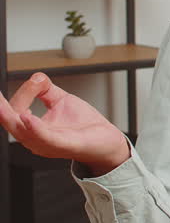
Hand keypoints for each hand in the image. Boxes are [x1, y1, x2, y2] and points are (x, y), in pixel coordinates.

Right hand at [0, 72, 129, 174]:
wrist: (107, 140)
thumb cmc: (84, 126)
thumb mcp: (61, 100)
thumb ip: (45, 88)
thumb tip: (35, 77)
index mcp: (33, 130)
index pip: (13, 114)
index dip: (6, 101)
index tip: (7, 88)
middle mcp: (36, 140)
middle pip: (11, 125)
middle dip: (0, 110)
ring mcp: (48, 145)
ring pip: (23, 133)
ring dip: (11, 117)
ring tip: (0, 105)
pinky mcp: (64, 145)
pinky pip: (45, 138)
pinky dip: (35, 128)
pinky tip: (27, 117)